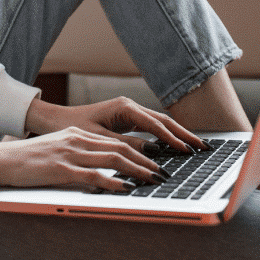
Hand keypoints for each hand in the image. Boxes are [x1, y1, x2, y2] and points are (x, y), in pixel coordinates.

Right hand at [0, 126, 167, 190]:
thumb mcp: (57, 151)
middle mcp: (76, 140)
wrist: (2, 160)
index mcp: (77, 134)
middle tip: (164, 173)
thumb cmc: (27, 160)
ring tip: (154, 180)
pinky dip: (113, 182)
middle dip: (146, 161)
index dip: (139, 152)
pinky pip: (94, 175)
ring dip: (137, 171)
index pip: (115, 141)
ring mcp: (69, 153)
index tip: (155, 163)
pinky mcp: (61, 169)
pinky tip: (126, 188)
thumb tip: (102, 171)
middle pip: (120, 148)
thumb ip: (79, 156)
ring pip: (112, 159)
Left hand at [25, 95, 208, 155]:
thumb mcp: (99, 139)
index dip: (172, 139)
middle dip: (184, 134)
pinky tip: (176, 147)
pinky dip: (166, 136)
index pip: (155, 124)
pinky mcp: (127, 119)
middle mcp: (130, 106)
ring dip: (178, 135)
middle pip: (164, 121)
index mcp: (124, 107)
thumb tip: (152, 153)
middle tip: (203, 148)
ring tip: (196, 148)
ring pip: (160, 123)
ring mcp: (129, 112)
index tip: (187, 151)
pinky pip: (152, 128)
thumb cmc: (73, 128)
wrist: (56, 120)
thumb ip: (126, 146)